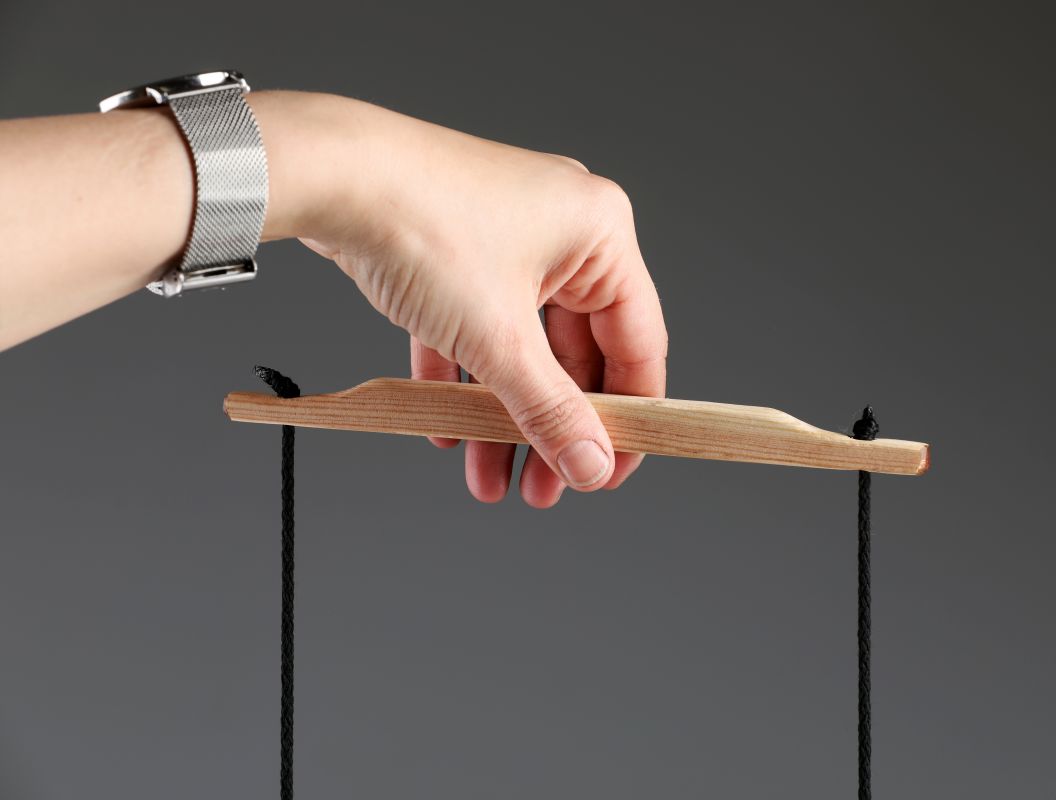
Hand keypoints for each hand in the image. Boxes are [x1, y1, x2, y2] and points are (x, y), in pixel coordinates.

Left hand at [260, 91, 667, 506]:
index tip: (610, 472)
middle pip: (573, 353)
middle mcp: (561, 232)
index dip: (629, 417)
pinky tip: (444, 428)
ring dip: (504, 415)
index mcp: (599, 236)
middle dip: (551, 427)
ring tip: (489, 479)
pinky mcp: (457, 251)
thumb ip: (549, 409)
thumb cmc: (424, 227)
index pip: (636, 343)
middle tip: (543, 490)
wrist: (329, 175)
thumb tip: (590, 465)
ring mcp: (506, 239)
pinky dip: (463, 378)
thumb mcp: (499, 338)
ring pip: (520, 347)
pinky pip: (474, 328)